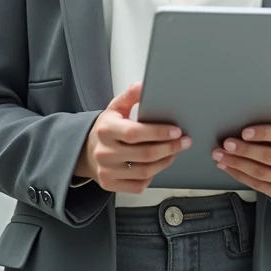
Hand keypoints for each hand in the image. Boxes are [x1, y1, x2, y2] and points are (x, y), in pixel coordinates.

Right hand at [76, 82, 190, 193]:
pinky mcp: (110, 185)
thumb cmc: (106, 129)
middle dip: (169, 148)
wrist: (86, 152)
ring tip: (175, 152)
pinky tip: (158, 165)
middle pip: (144, 154)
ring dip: (165, 162)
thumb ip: (130, 95)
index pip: (135, 133)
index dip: (158, 132)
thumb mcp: (115, 108)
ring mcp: (107, 171)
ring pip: (144, 171)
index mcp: (106, 130)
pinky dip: (152, 176)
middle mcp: (105, 152)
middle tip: (184, 141)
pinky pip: (138, 185)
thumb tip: (144, 85)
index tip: (177, 131)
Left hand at [212, 112, 270, 202]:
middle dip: (244, 150)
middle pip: (270, 157)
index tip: (244, 132)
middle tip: (225, 144)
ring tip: (220, 155)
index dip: (263, 133)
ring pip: (261, 173)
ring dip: (236, 164)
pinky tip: (227, 167)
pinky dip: (239, 175)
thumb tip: (261, 100)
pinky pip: (258, 186)